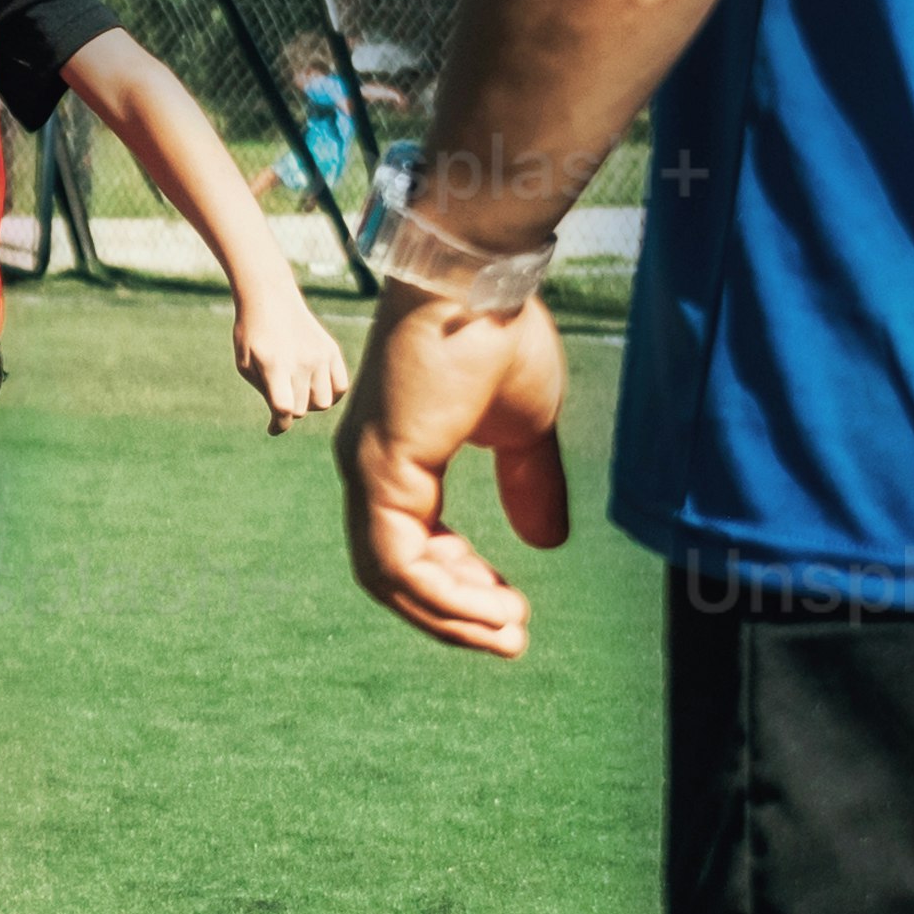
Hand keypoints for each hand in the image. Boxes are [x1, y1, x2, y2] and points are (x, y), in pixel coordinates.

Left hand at [231, 271, 352, 432]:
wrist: (269, 298)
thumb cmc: (252, 334)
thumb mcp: (245, 364)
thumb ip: (264, 392)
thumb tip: (284, 419)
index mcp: (274, 365)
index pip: (285, 408)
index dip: (279, 424)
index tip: (273, 426)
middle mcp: (301, 361)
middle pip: (303, 409)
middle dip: (289, 410)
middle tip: (280, 397)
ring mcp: (320, 355)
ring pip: (324, 402)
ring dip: (310, 403)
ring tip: (298, 390)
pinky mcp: (332, 350)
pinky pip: (341, 387)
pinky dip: (331, 394)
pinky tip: (316, 387)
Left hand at [335, 287, 567, 656]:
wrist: (483, 276)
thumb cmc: (499, 332)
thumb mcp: (524, 427)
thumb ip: (529, 483)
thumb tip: (546, 544)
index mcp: (397, 456)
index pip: (413, 545)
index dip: (459, 584)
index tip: (511, 607)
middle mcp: (368, 469)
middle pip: (394, 572)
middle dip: (453, 612)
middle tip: (512, 637)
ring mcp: (366, 469)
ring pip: (391, 577)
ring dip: (451, 614)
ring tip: (511, 633)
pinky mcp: (378, 469)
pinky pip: (399, 561)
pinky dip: (443, 595)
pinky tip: (493, 608)